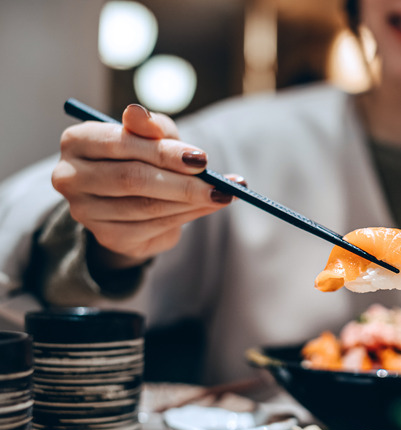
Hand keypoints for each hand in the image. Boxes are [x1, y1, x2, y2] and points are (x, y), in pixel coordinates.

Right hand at [53, 104, 242, 269]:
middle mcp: (70, 177)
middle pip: (132, 179)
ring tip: (221, 195)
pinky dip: (185, 217)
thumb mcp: (152, 134)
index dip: (163, 152)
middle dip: (182, 183)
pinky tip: (205, 208)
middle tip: (219, 186)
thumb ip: (150, 125)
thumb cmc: (143, 154)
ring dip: (190, 202)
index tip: (202, 158)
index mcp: (76, 141)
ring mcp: (85, 211)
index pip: (120, 143)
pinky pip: (152, 227)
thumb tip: (138, 112)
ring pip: (146, 207)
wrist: (132, 197)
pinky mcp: (106, 237)